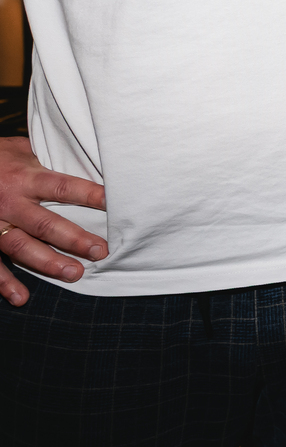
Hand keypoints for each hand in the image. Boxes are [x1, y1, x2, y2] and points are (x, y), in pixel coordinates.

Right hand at [0, 136, 108, 304]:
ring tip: (75, 273)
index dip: (88, 195)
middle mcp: (10, 202)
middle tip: (100, 251)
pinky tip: (22, 297)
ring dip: (48, 263)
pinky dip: (5, 283)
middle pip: (45, 224)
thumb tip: (88, 161)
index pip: (62, 188)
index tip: (113, 203)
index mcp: (24, 177)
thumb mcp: (22, 150)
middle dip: (74, 239)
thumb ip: (48, 160)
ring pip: (21, 247)